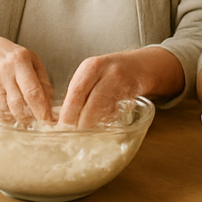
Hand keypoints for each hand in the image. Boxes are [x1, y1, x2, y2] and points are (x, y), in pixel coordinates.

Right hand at [0, 30, 53, 123]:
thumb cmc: (11, 55)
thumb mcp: (32, 59)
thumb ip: (43, 80)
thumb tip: (50, 102)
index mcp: (20, 61)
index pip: (32, 91)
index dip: (41, 109)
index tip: (49, 121)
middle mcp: (5, 73)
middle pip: (17, 103)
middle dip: (29, 119)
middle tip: (39, 128)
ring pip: (5, 109)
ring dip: (16, 121)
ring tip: (27, 127)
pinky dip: (4, 120)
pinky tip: (12, 124)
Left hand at [58, 47, 183, 127]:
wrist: (140, 66)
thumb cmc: (111, 74)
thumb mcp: (94, 75)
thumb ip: (81, 92)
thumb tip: (63, 118)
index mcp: (90, 67)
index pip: (75, 92)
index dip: (68, 112)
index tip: (61, 127)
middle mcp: (104, 71)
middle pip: (88, 100)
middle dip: (80, 121)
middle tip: (72, 135)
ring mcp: (120, 80)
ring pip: (102, 106)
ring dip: (93, 122)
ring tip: (84, 133)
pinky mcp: (131, 91)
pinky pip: (117, 109)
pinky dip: (107, 119)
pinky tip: (103, 124)